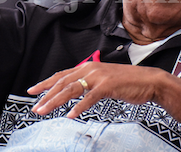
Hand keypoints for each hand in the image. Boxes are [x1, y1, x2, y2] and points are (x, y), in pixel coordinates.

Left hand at [28, 62, 171, 118]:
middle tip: (35, 106)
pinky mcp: (107, 86)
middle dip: (46, 95)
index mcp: (87, 66)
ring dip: (56, 101)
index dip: (45, 83)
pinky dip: (79, 107)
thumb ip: (87, 82)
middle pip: (62, 82)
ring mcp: (98, 77)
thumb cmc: (126, 81)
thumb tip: (72, 91)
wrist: (148, 80)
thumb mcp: (102, 79)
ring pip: (71, 89)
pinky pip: (89, 98)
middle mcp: (90, 69)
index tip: (32, 91)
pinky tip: (71, 115)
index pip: (61, 75)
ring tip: (45, 110)